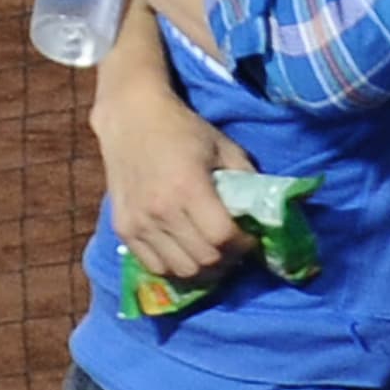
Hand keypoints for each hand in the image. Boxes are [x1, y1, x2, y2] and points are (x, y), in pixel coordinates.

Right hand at [91, 73, 257, 280]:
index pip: (223, 237)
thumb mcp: (223, 146)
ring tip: (212, 252)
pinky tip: (185, 250)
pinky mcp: (123, 229)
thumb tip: (266, 212)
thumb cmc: (182, 130)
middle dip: (227, 259)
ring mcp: (138, 223)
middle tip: (234, 247)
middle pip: (204, 260)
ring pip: (181, 271)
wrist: (130, 118)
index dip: (244, 244)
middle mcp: (161, 211)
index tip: (251, 237)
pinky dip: (175, 266)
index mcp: (188, 187)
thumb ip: (246, 178)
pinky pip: (155, 267)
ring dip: (203, 268)